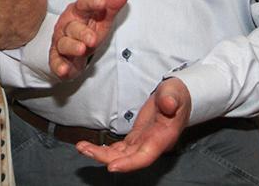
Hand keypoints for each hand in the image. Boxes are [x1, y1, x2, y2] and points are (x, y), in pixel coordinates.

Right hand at [49, 0, 130, 78]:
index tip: (103, 2)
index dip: (92, 3)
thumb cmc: (88, 30)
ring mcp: (61, 41)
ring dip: (72, 47)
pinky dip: (59, 66)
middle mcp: (67, 25)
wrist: (72, 50)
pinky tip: (64, 69)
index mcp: (79, 12)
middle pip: (73, 26)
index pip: (83, 4)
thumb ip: (113, 4)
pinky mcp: (57, 58)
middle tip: (92, 38)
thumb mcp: (102, 18)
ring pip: (64, 43)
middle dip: (82, 32)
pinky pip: (56, 61)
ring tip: (82, 49)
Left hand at [76, 78, 191, 172]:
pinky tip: (89, 147)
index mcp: (162, 137)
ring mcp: (142, 143)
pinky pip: (119, 149)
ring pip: (120, 155)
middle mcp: (151, 144)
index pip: (145, 156)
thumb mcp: (175, 92)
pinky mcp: (136, 139)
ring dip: (101, 154)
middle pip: (128, 158)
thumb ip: (171, 98)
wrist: (176, 96)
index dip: (129, 164)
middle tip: (85, 150)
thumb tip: (168, 103)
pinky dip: (104, 149)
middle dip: (106, 158)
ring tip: (82, 147)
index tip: (112, 167)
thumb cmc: (176, 94)